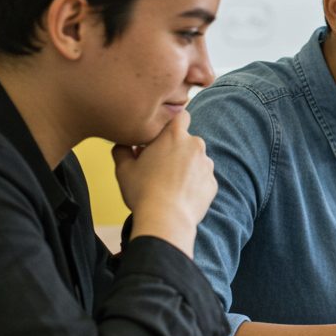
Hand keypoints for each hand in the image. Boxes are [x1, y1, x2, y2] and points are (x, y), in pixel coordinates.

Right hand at [113, 110, 216, 256]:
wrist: (166, 220)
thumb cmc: (143, 191)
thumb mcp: (123, 168)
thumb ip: (122, 150)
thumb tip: (123, 145)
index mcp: (174, 135)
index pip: (180, 116)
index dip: (171, 124)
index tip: (161, 138)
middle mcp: (195, 145)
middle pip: (186, 141)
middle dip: (175, 149)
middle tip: (158, 166)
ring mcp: (207, 165)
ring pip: (196, 160)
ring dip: (185, 167)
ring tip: (168, 185)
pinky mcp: (212, 183)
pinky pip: (202, 179)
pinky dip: (193, 184)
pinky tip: (179, 196)